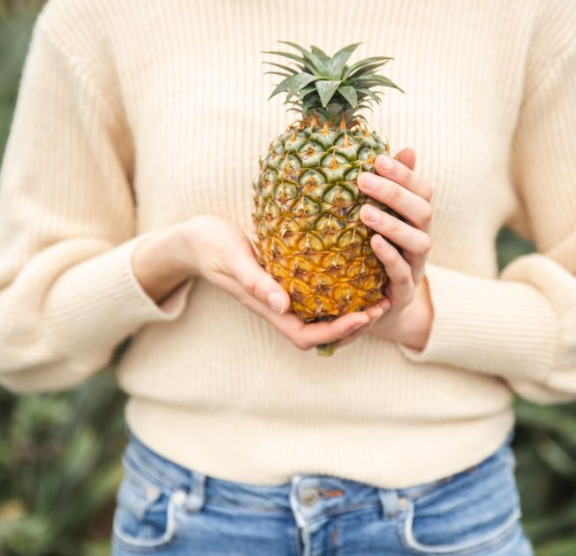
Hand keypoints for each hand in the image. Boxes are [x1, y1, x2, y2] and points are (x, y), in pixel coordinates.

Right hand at [179, 215, 384, 350]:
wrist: (192, 239)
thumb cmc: (210, 244)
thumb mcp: (233, 258)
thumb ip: (256, 281)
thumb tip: (282, 306)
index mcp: (265, 307)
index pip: (306, 336)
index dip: (338, 332)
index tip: (364, 314)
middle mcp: (276, 307)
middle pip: (320, 335)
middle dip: (353, 327)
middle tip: (382, 305)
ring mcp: (280, 297)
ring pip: (320, 319)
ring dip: (350, 313)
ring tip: (378, 295)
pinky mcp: (282, 281)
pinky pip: (315, 297)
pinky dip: (338, 294)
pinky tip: (357, 275)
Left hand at [335, 148, 433, 350]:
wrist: (381, 306)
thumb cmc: (378, 255)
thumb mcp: (383, 221)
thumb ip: (394, 188)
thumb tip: (405, 149)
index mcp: (418, 221)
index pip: (423, 191)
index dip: (404, 174)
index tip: (378, 158)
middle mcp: (422, 240)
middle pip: (423, 212)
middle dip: (396, 193)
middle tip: (363, 179)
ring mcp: (417, 267)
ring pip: (419, 243)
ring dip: (393, 225)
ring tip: (364, 212)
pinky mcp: (404, 292)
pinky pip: (403, 274)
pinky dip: (390, 257)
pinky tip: (372, 243)